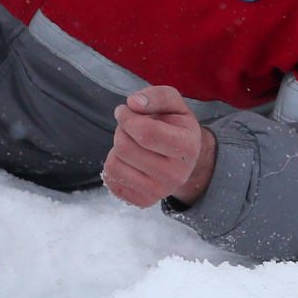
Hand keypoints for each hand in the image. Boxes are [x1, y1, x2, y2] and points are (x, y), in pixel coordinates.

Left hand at [103, 85, 217, 208]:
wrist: (185, 159)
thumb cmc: (176, 126)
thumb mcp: (175, 104)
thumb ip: (157, 96)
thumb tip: (133, 103)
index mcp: (186, 147)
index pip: (145, 133)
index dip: (127, 118)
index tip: (123, 110)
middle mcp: (176, 175)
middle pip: (125, 148)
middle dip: (121, 130)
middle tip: (129, 126)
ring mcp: (160, 191)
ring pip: (114, 165)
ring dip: (116, 148)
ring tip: (130, 143)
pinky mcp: (144, 201)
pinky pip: (110, 180)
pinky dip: (113, 164)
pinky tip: (127, 160)